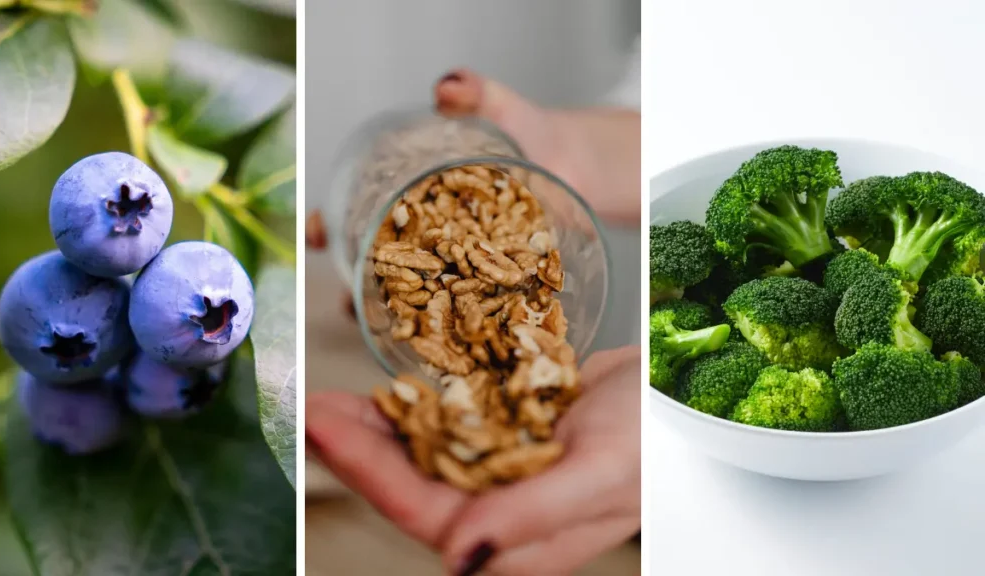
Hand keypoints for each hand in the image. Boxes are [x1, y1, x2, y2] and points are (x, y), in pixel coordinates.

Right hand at [305, 69, 640, 318]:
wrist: (575, 166)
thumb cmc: (529, 135)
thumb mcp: (500, 111)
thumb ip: (475, 95)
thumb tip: (447, 87)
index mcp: (409, 195)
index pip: (352, 212)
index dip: (325, 225)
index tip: (315, 231)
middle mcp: (423, 239)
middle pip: (374, 268)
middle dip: (357, 287)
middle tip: (350, 302)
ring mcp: (454, 269)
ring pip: (414, 301)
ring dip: (400, 322)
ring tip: (395, 335)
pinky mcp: (492, 290)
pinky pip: (467, 317)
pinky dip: (458, 336)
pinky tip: (455, 353)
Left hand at [305, 346, 640, 575]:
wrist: (683, 393)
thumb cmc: (657, 438)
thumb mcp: (602, 473)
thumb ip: (531, 516)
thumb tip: (457, 557)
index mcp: (519, 537)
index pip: (425, 512)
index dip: (367, 474)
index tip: (321, 428)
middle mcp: (501, 510)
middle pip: (410, 483)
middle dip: (356, 447)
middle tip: (310, 402)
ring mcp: (502, 472)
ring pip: (422, 455)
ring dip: (377, 426)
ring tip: (333, 394)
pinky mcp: (507, 438)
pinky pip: (448, 425)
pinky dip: (416, 404)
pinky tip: (390, 385)